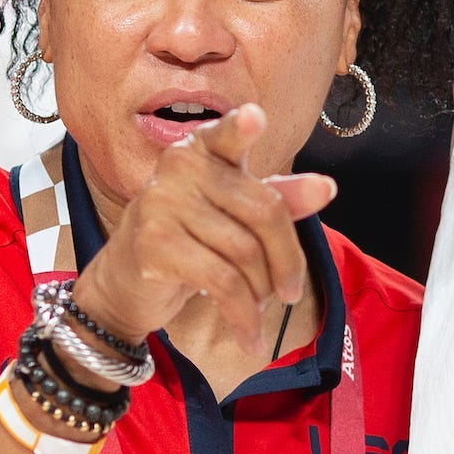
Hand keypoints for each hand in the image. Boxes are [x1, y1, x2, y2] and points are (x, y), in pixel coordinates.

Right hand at [70, 104, 335, 348]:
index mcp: (201, 149)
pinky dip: (244, 316)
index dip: (240, 128)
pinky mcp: (152, 244)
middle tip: (291, 291)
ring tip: (260, 308)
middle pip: (264, 210)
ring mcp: (160, 203)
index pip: (226, 135)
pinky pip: (221, 281)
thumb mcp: (235, 216)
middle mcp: (178, 167)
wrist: (125, 284)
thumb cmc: (190, 240)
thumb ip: (280, 199)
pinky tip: (250, 337)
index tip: (255, 117)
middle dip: (287, 260)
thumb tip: (328, 187)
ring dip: (263, 292)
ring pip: (245, 252)